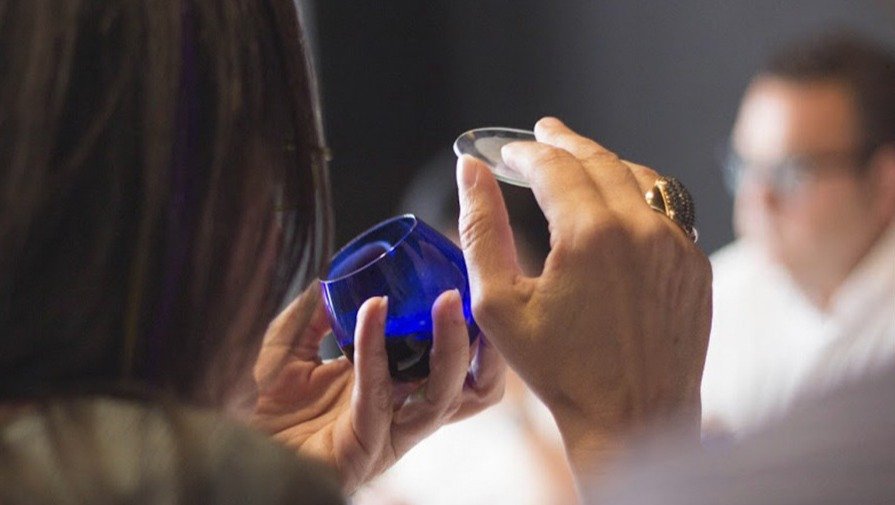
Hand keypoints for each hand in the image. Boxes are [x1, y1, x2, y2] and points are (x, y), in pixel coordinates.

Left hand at [251, 283, 505, 493]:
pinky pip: (378, 390)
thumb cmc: (267, 407)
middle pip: (473, 388)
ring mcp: (389, 429)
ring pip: (443, 396)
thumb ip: (312, 314)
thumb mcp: (290, 346)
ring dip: (451, 346)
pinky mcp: (365, 442)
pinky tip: (373, 310)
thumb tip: (330, 277)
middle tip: (476, 296)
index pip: (455, 362)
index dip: (473, 329)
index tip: (471, 281)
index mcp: (398, 387)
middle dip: (486, 346)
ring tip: (447, 301)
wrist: (238, 449)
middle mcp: (403, 409)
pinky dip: (376, 345)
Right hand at [456, 117, 711, 478]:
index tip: (504, 150)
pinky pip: (667, 210)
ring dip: (604, 163)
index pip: (553, 166)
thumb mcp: (499, 303)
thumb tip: (470, 172)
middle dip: (565, 143)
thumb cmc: (560, 370)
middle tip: (542, 133)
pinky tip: (617, 203)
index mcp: (590, 235)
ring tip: (578, 158)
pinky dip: (637, 196)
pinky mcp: (694, 264)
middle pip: (599, 160)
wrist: (631, 418)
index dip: (524, 152)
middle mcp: (641, 229)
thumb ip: (481, 229)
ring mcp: (675, 245)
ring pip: (639, 178)